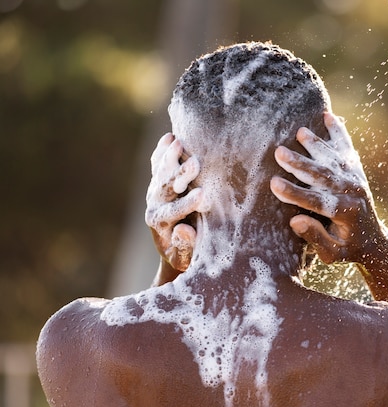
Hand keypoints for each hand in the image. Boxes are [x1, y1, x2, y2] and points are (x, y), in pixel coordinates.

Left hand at [145, 133, 203, 273]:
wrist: (174, 247)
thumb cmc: (185, 255)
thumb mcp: (185, 258)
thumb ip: (185, 245)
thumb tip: (184, 230)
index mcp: (161, 224)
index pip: (174, 213)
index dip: (187, 205)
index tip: (202, 197)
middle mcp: (155, 205)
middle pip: (166, 188)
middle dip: (180, 175)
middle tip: (195, 164)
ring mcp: (155, 191)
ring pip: (160, 173)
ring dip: (170, 157)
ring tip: (178, 143)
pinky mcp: (158, 182)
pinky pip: (157, 165)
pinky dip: (162, 151)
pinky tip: (169, 137)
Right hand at [270, 112, 387, 264]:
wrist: (374, 239)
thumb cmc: (346, 248)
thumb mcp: (331, 254)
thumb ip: (315, 238)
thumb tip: (296, 221)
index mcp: (345, 214)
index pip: (316, 201)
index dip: (294, 193)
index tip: (274, 184)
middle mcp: (353, 193)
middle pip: (323, 176)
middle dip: (300, 164)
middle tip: (279, 153)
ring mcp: (356, 179)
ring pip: (333, 159)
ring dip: (316, 145)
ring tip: (300, 132)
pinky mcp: (356, 170)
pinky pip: (346, 147)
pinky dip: (338, 131)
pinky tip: (327, 116)